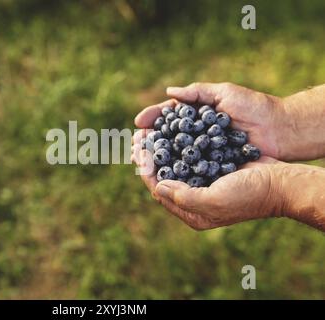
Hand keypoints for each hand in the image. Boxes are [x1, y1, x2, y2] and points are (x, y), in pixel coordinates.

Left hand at [131, 134, 286, 229]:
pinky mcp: (212, 170)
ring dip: (161, 149)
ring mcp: (203, 184)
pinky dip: (178, 144)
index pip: (160, 191)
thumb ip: (183, 197)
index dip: (146, 171)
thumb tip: (156, 188)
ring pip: (174, 165)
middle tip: (138, 138)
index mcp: (192, 212)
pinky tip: (171, 131)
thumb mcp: (215, 200)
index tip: (138, 152)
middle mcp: (194, 200)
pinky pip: (189, 157)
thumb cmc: (250, 194)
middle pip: (163, 177)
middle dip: (150, 158)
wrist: (281, 183)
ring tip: (149, 132)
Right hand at [134, 82, 285, 158]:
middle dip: (149, 141)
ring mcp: (203, 152)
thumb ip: (197, 92)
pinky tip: (162, 173)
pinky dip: (174, 171)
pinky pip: (189, 169)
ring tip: (142, 158)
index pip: (168, 117)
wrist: (280, 130)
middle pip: (166, 138)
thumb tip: (168, 92)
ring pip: (173, 155)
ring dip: (156, 157)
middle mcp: (196, 135)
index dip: (152, 120)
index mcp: (196, 117)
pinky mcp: (211, 167)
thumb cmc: (254, 107)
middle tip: (135, 144)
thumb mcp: (224, 93)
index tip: (138, 123)